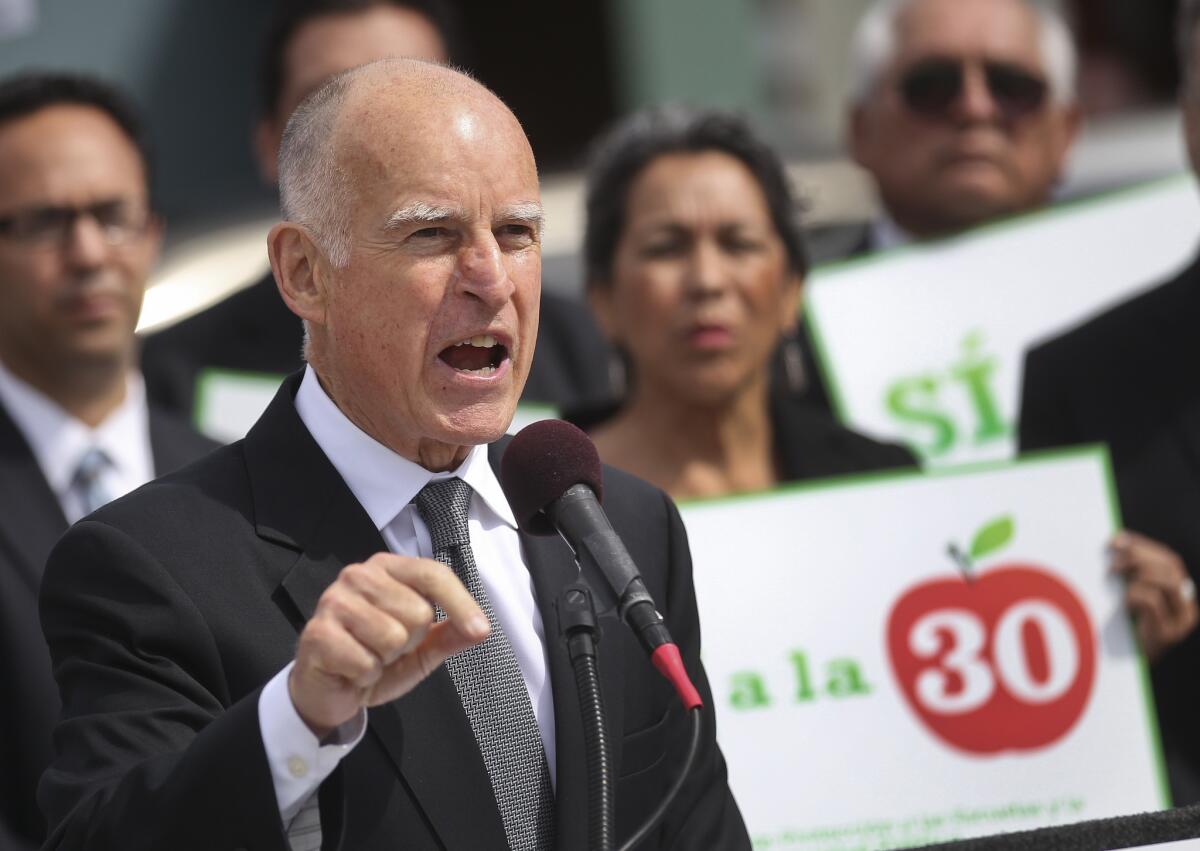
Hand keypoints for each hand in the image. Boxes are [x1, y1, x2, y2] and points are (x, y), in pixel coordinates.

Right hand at [289, 552, 488, 737]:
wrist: (327, 690)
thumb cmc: (374, 658)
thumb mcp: (421, 649)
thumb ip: (450, 635)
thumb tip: (481, 629)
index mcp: (387, 568)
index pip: (432, 574)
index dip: (460, 602)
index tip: (480, 629)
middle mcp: (358, 575)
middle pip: (418, 611)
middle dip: (410, 641)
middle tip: (387, 648)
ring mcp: (334, 601)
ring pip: (393, 637)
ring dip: (386, 659)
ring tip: (369, 655)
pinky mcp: (317, 633)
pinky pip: (366, 662)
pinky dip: (365, 675)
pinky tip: (351, 669)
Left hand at [1110, 530, 1197, 662]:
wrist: (1121, 671)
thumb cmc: (1120, 630)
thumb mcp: (1127, 596)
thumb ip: (1130, 575)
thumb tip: (1116, 543)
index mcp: (1178, 595)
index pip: (1169, 559)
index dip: (1143, 545)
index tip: (1116, 540)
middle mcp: (1185, 607)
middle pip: (1171, 566)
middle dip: (1138, 556)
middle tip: (1111, 562)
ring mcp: (1179, 622)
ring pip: (1167, 581)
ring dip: (1137, 573)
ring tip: (1114, 577)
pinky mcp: (1166, 635)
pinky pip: (1153, 602)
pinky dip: (1134, 595)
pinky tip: (1122, 602)